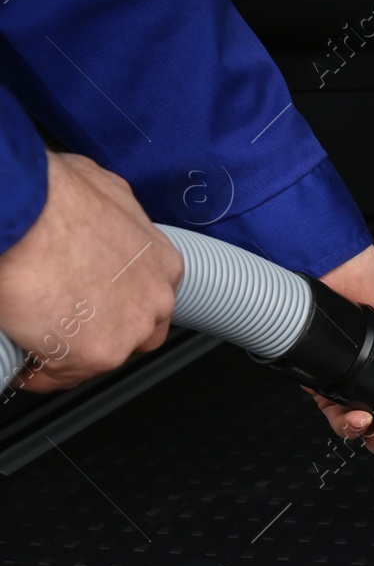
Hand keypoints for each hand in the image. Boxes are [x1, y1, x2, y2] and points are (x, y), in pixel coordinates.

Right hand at [0, 151, 181, 391]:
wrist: (25, 211)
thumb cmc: (52, 195)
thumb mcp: (101, 189)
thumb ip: (112, 213)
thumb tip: (99, 210)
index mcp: (161, 262)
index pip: (148, 299)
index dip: (115, 305)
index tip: (92, 307)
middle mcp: (155, 298)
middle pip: (133, 333)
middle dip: (99, 332)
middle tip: (62, 325)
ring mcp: (129, 329)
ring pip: (99, 356)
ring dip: (67, 351)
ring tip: (34, 338)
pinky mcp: (96, 353)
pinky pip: (60, 375)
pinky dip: (37, 370)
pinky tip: (20, 360)